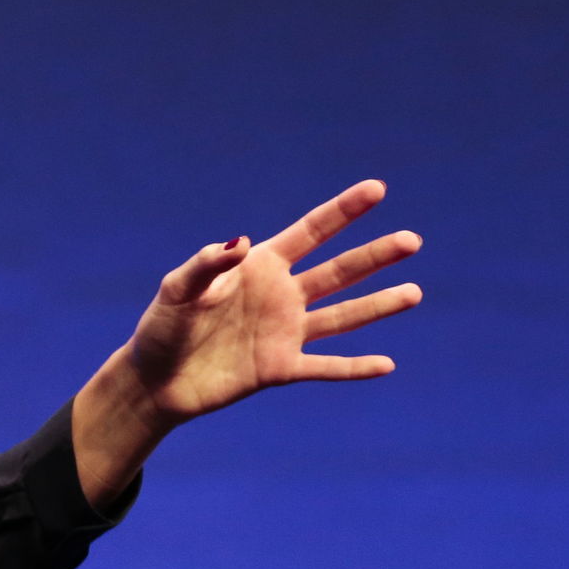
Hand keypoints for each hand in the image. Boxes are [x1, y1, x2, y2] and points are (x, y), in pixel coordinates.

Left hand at [124, 179, 423, 426]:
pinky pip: (325, 368)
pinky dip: (354, 368)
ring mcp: (284, 333)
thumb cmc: (161, 328)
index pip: (310, 232)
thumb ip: (207, 264)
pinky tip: (386, 365)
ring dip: (378, 305)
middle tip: (412, 240)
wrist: (154, 380)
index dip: (342, 211)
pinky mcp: (280, 369)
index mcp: (258, 268)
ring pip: (342, 316)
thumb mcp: (176, 289)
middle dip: (374, 256)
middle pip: (338, 271)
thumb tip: (242, 241)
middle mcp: (280, 296)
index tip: (377, 188)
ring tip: (414, 292)